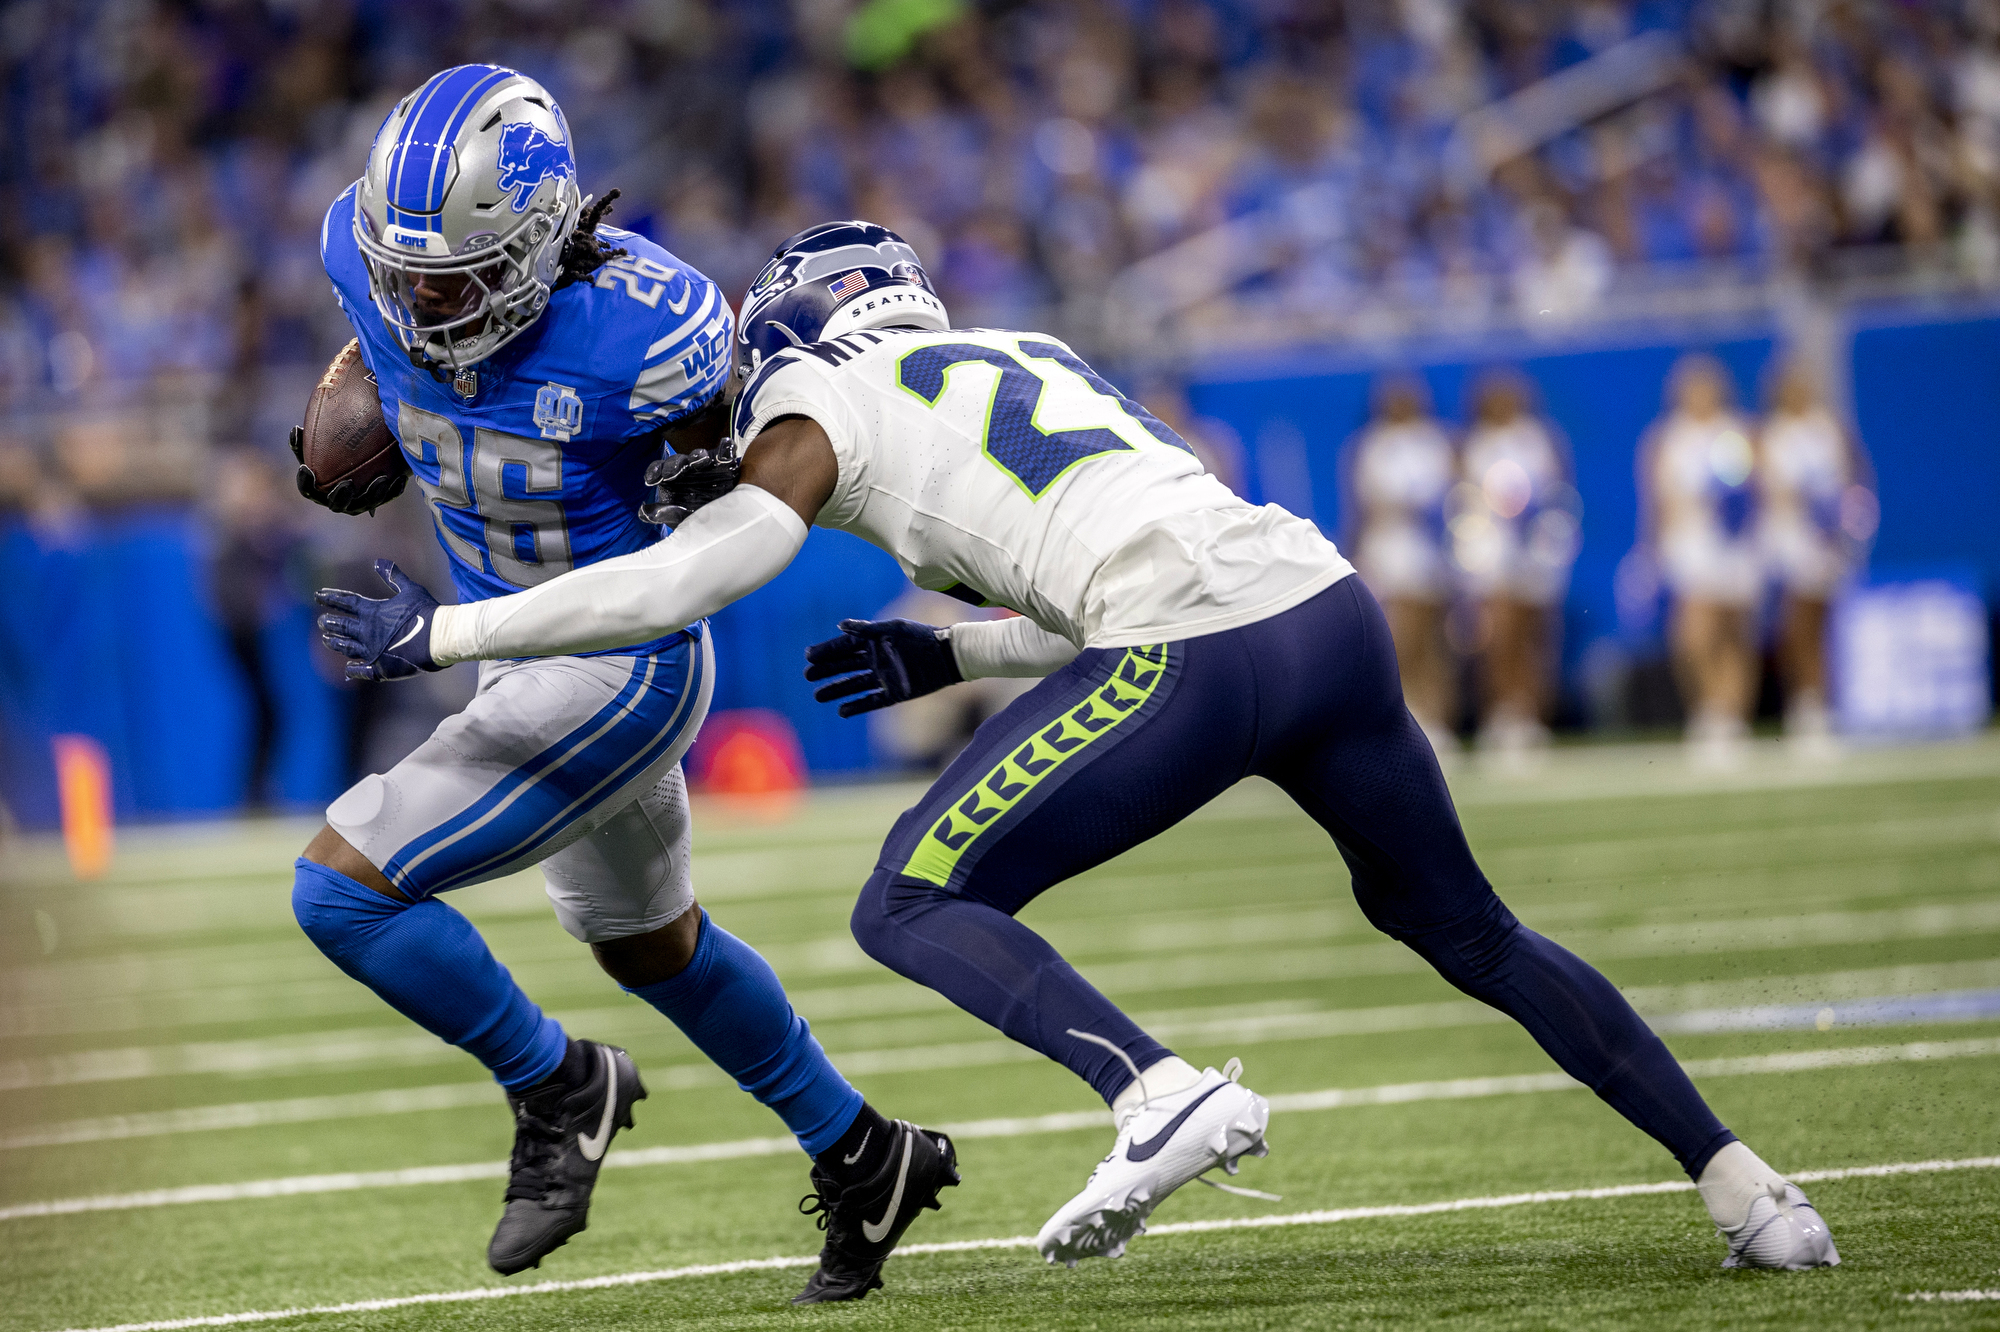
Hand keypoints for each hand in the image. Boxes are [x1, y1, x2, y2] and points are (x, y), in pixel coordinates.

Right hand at [291, 426, 410, 514]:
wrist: (368, 446)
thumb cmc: (339, 439)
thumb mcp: (327, 433)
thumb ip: (314, 432)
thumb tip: (297, 426)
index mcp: (320, 487)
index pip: (308, 489)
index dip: (306, 483)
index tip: (307, 469)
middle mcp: (340, 498)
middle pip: (337, 504)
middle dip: (340, 497)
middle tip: (346, 484)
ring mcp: (362, 501)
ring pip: (366, 503)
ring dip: (372, 494)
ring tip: (380, 479)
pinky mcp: (382, 496)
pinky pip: (388, 494)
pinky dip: (392, 488)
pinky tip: (398, 477)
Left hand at [314, 559, 442, 681]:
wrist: (438, 638)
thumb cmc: (426, 611)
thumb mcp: (410, 589)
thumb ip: (394, 577)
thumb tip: (379, 562)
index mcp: (373, 612)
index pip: (345, 602)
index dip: (330, 598)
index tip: (317, 595)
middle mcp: (367, 632)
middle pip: (342, 626)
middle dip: (329, 622)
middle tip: (321, 621)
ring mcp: (372, 651)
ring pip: (347, 648)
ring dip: (335, 643)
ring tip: (326, 640)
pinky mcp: (381, 668)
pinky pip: (363, 671)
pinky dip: (354, 670)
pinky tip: (348, 670)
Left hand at [639, 444, 740, 525]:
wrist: (723, 521)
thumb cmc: (696, 516)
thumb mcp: (678, 518)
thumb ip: (662, 514)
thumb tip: (642, 513)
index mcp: (672, 477)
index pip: (659, 468)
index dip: (654, 471)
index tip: (651, 481)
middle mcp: (687, 468)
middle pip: (677, 460)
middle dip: (674, 465)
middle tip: (670, 475)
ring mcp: (707, 464)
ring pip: (699, 455)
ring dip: (698, 456)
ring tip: (700, 461)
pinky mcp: (726, 464)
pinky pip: (725, 451)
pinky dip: (725, 449)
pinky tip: (725, 453)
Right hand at [804, 618, 962, 716]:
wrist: (946, 656)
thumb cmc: (921, 637)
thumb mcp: (893, 629)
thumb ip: (867, 629)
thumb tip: (840, 625)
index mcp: (875, 642)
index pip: (845, 647)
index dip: (827, 651)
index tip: (808, 656)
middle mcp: (876, 660)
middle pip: (845, 666)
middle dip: (827, 670)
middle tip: (807, 676)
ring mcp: (885, 678)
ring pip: (854, 685)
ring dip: (836, 689)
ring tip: (817, 696)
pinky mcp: (895, 694)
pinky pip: (872, 702)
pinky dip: (857, 706)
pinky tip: (841, 710)